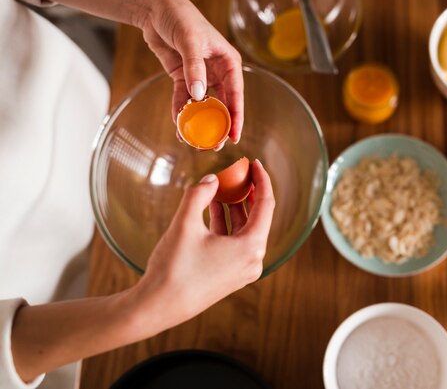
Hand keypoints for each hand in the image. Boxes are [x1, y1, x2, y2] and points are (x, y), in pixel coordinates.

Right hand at [135, 160, 273, 327]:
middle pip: (258, 218)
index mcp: (251, 247)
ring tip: (221, 187)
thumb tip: (212, 179)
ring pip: (244, 230)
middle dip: (247, 193)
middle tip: (239, 172)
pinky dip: (226, 224)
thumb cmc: (174, 268)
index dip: (261, 180)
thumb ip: (199, 195)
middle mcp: (253, 260)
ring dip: (234, 208)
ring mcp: (243, 270)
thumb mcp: (185, 224)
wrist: (158, 307)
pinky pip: (235, 243)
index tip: (254, 162)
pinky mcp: (231, 275)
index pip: (266, 205)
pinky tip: (212, 208)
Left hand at [140, 0, 243, 146]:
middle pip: (222, 104)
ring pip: (203, 106)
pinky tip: (178, 126)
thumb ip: (195, 67)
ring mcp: (201, 76)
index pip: (236, 94)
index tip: (234, 136)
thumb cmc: (180, 18)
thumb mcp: (190, 40)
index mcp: (229, 62)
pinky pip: (183, 100)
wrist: (156, 9)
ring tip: (195, 141)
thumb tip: (199, 97)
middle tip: (216, 145)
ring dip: (199, 123)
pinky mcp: (184, 78)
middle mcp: (218, 71)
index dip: (236, 117)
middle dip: (219, 126)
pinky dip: (180, 112)